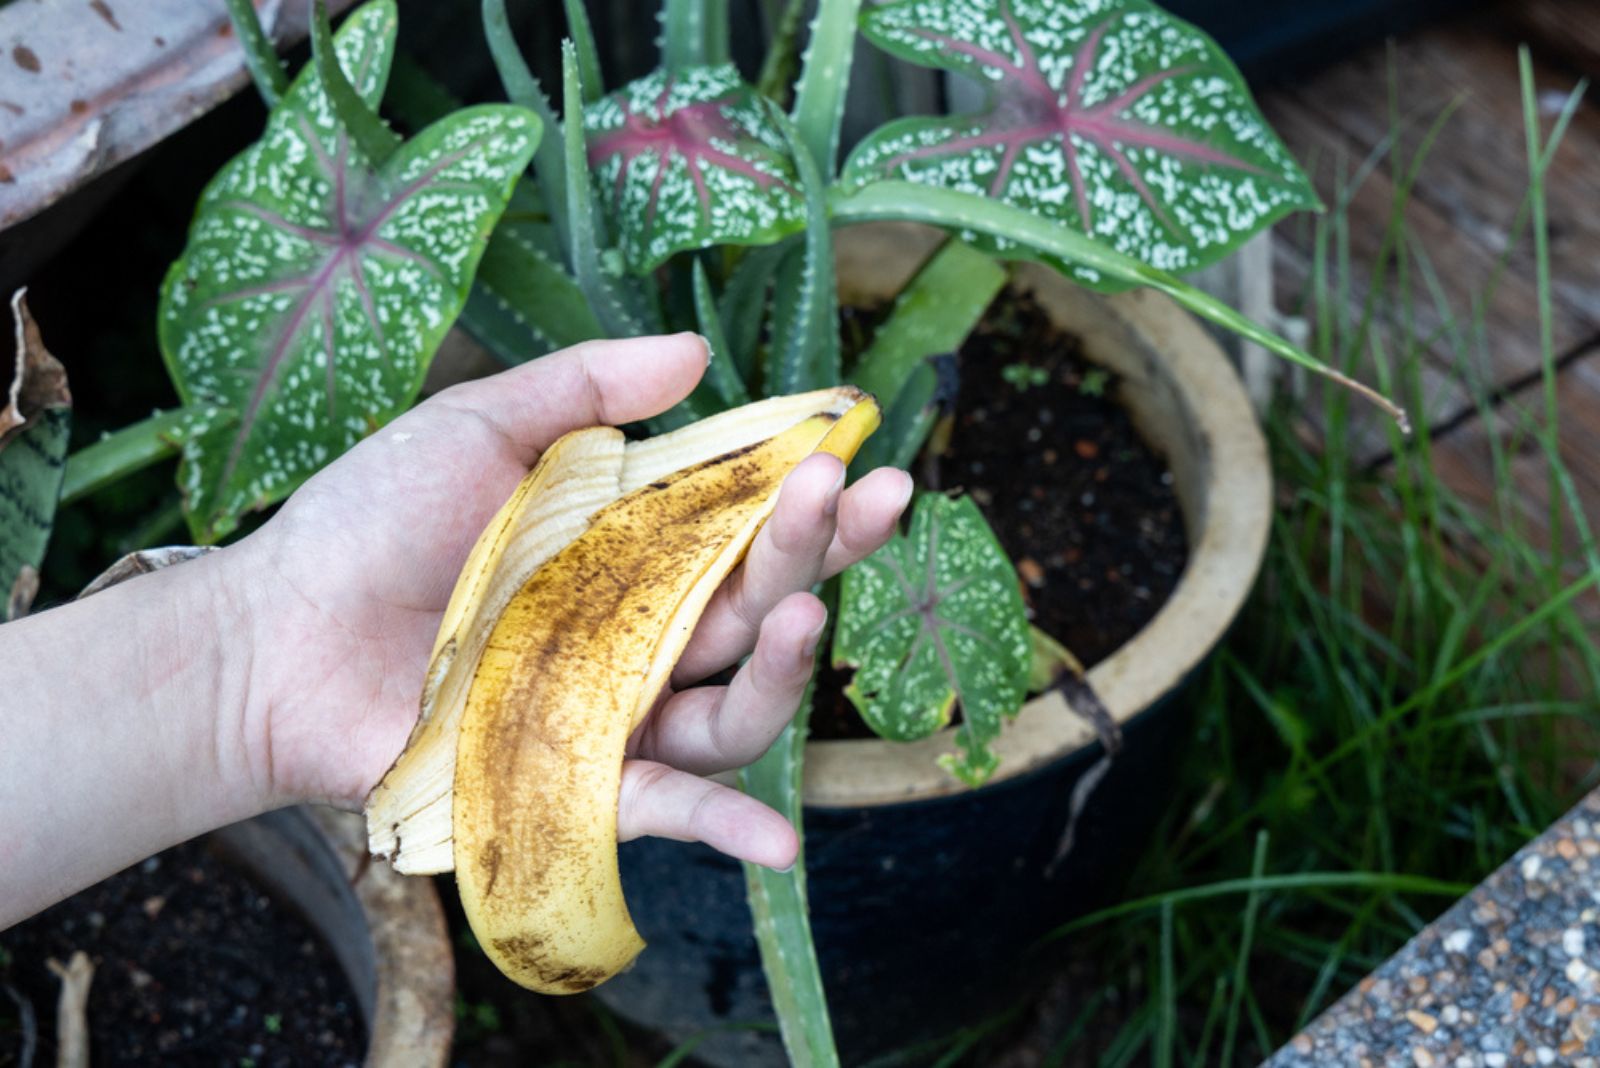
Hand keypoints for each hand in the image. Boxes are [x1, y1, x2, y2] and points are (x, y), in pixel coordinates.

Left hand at [238, 334, 910, 869]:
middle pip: (754, 604)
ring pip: (731, 710)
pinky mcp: (573, 783)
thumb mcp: (481, 429)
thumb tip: (697, 352)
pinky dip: (723, 831)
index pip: (741, 521)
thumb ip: (586, 388)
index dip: (802, 491)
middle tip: (855, 493)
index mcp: (627, 550)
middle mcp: (637, 632)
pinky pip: (660, 812)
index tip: (852, 446)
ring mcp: (611, 711)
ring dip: (781, 670)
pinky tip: (781, 844)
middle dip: (814, 551)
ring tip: (801, 612)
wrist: (274, 633)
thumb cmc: (369, 524)